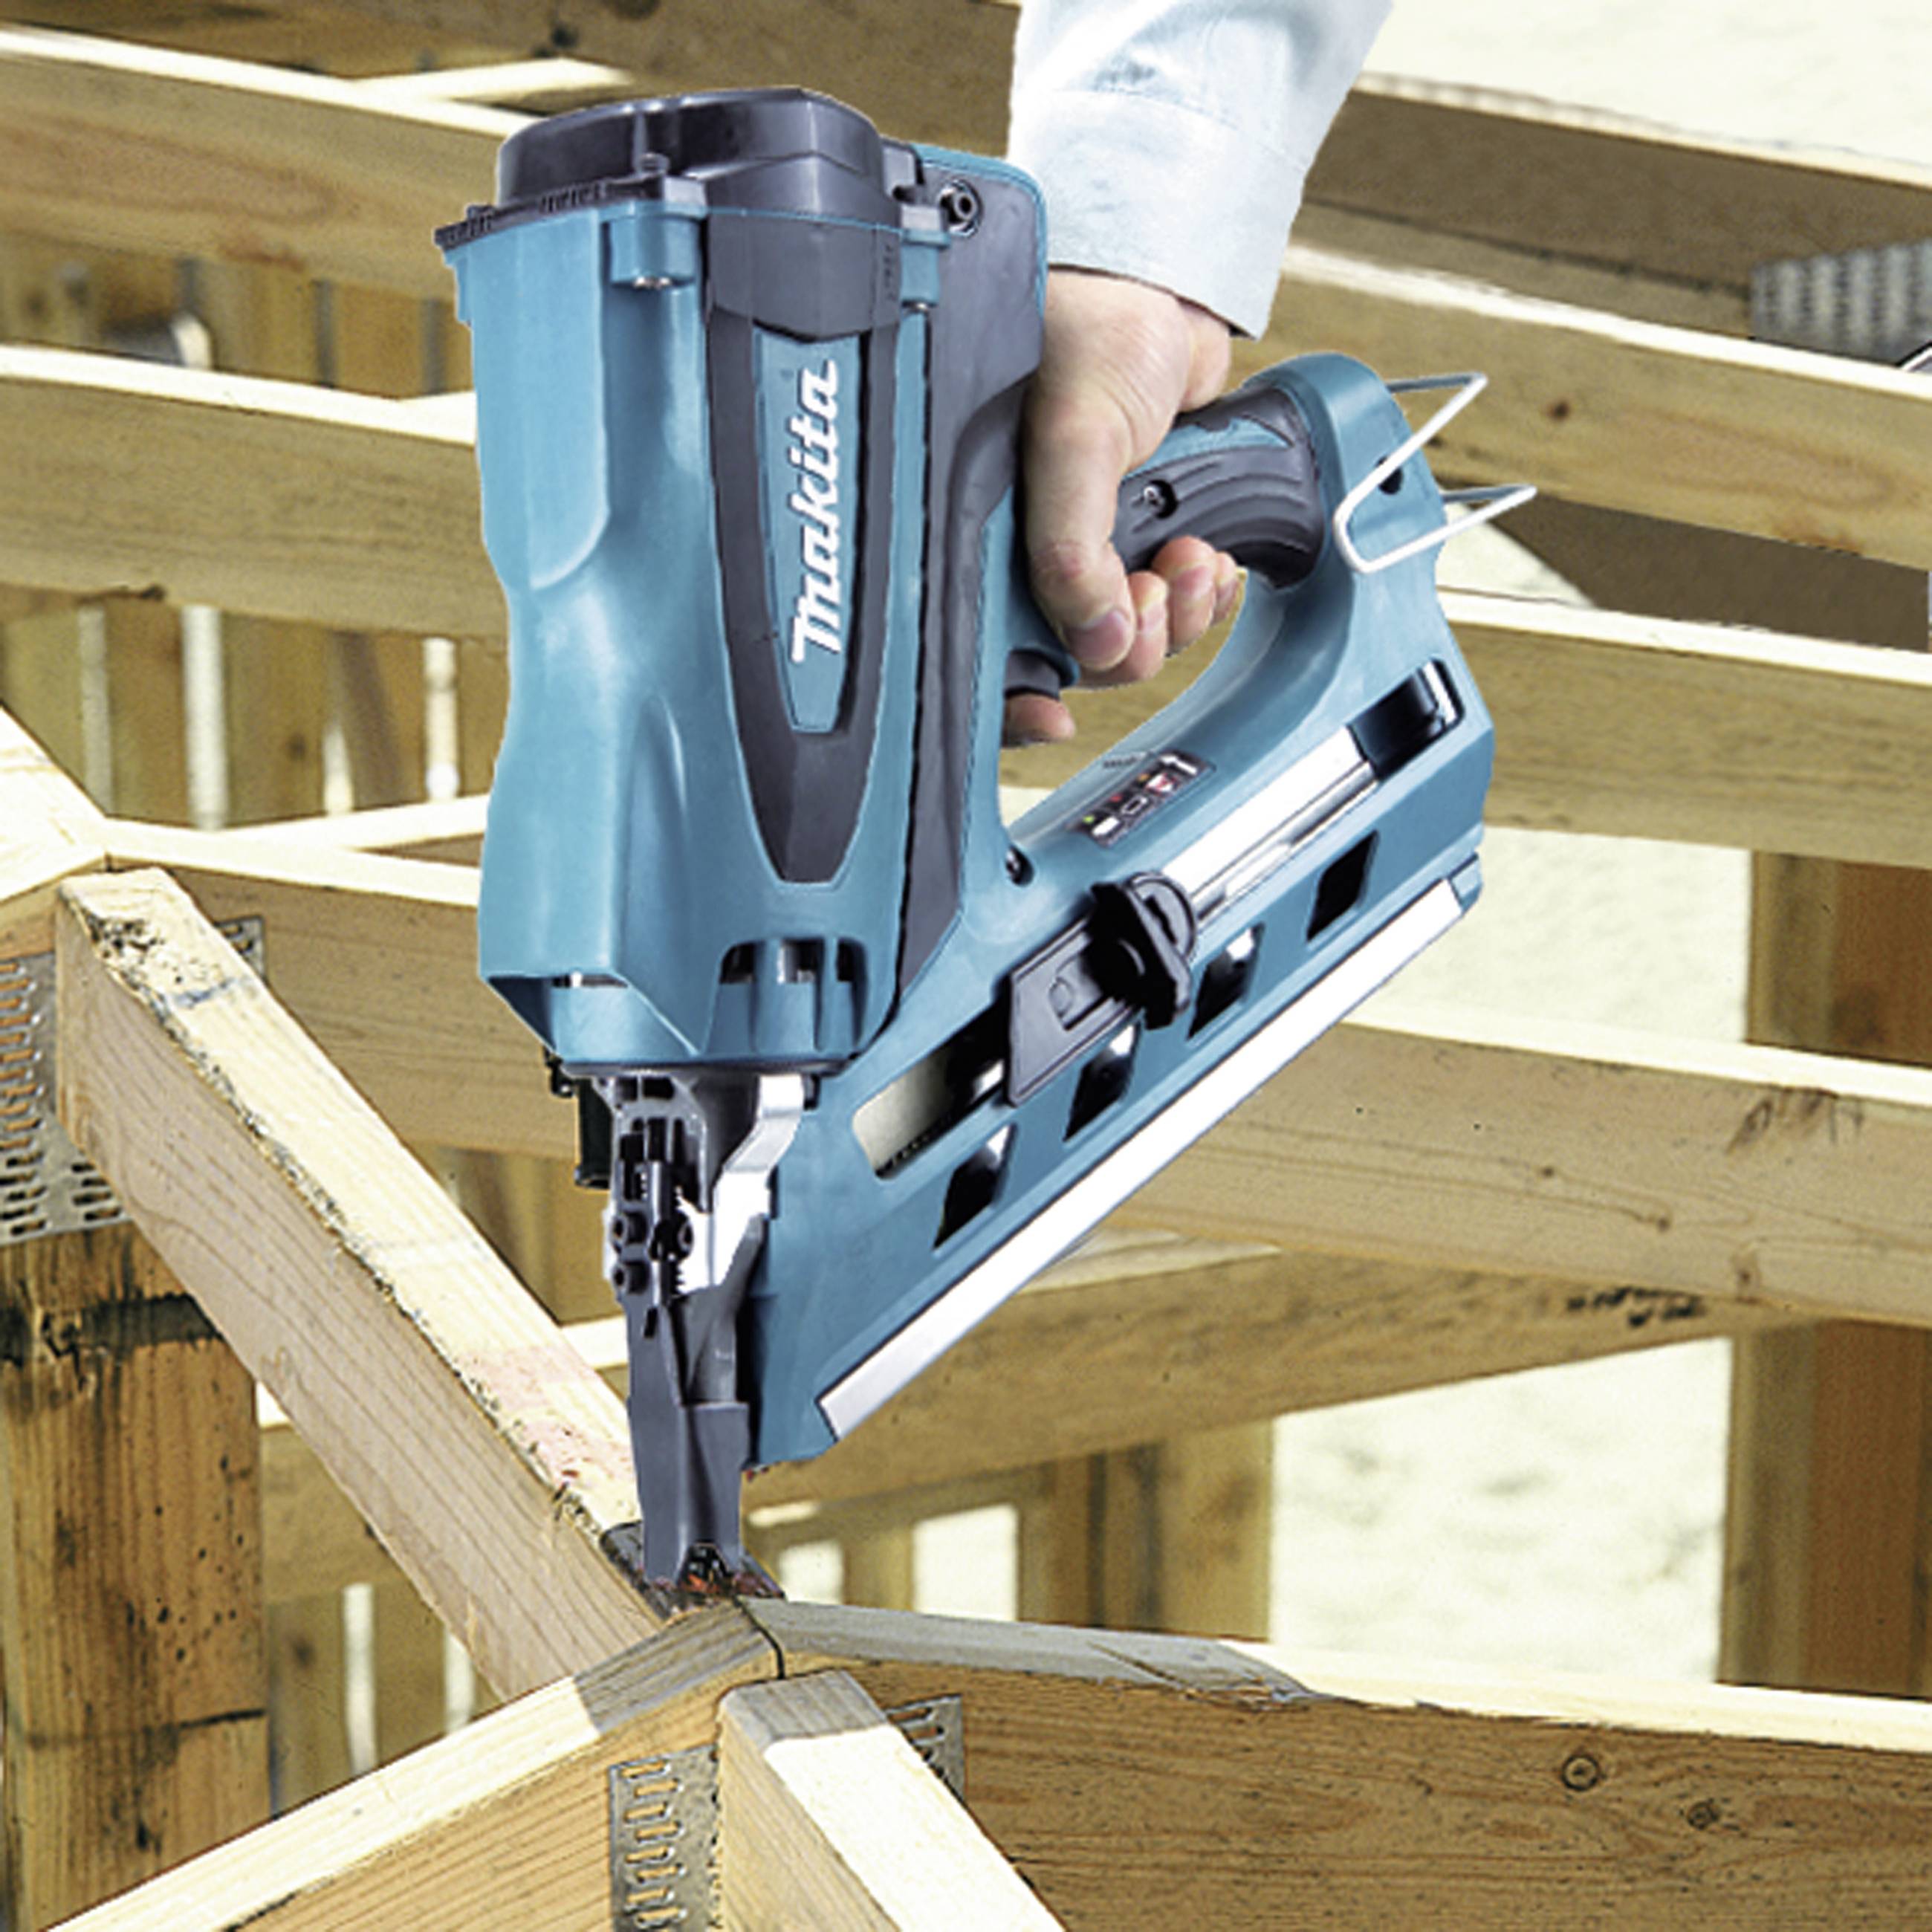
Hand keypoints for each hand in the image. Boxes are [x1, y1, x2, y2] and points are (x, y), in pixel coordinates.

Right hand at [1008, 269, 1240, 745]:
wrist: (1157, 290)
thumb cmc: (1081, 326)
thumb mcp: (1071, 435)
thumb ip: (1072, 546)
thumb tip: (1096, 640)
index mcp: (974, 535)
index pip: (983, 648)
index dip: (1012, 702)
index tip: (1051, 715)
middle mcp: (1023, 552)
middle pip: (1068, 659)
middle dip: (1124, 646)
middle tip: (1146, 601)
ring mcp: (1083, 550)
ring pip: (1126, 639)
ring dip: (1172, 619)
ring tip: (1189, 562)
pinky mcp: (1138, 539)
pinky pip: (1170, 608)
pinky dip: (1198, 597)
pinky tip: (1207, 560)